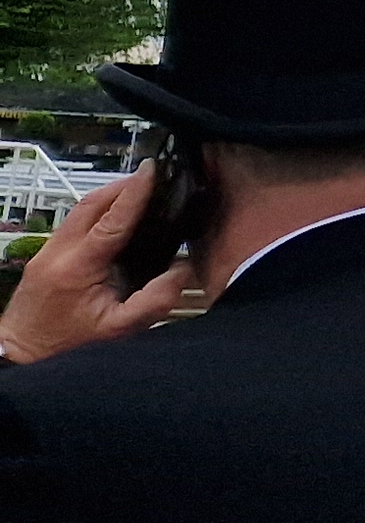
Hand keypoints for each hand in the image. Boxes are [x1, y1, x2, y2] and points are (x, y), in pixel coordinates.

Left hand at [0, 166, 197, 367]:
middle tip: (153, 177)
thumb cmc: (68, 343)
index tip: (152, 171)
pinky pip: (75, 221)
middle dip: (123, 186)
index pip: (111, 220)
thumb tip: (183, 271)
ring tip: (140, 192)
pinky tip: (119, 217)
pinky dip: (100, 211)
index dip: (134, 193)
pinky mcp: (46, 253)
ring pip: (80, 209)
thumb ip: (154, 301)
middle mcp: (58, 252)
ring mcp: (48, 250)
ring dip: (110, 196)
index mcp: (77, 267)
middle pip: (91, 203)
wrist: (22, 351)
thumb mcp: (118, 329)